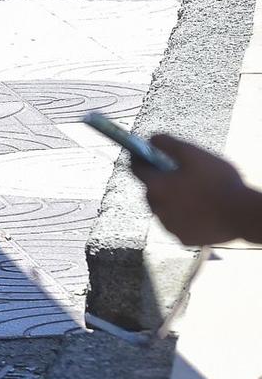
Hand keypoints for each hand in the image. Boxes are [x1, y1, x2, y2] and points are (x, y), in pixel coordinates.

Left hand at [135, 134, 261, 246]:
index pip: (136, 168)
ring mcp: (169, 226)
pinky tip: (199, 210)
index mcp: (156, 186)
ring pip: (163, 208)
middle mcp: (156, 208)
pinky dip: (183, 217)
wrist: (242, 215)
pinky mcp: (183, 239)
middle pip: (150, 190)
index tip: (144, 154)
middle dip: (160, 181)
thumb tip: (152, 139)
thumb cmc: (218, 182)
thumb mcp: (193, 154)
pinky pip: (177, 224)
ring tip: (192, 194)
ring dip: (171, 200)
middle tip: (179, 176)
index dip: (139, 159)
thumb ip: (168, 144)